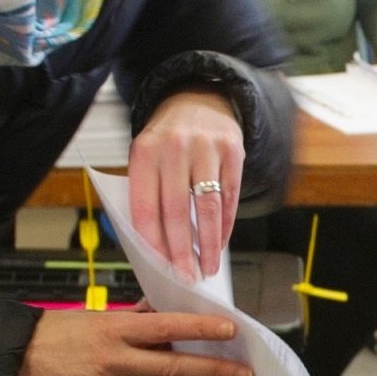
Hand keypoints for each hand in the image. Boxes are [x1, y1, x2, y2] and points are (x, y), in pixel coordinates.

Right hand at [14, 306, 255, 375]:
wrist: (4, 367)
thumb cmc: (47, 337)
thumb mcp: (88, 319)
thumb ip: (126, 321)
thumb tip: (157, 313)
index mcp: (113, 329)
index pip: (167, 327)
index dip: (201, 329)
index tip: (231, 331)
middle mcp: (115, 360)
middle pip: (175, 369)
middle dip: (214, 371)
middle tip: (244, 375)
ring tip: (96, 373)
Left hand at [124, 89, 247, 273]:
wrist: (196, 97)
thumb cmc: (166, 140)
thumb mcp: (147, 157)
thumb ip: (148, 194)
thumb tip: (158, 247)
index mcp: (144, 153)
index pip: (146, 207)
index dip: (154, 243)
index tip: (162, 268)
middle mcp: (174, 148)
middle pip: (177, 211)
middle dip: (182, 251)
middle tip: (187, 277)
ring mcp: (205, 147)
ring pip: (207, 207)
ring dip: (210, 243)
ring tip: (208, 266)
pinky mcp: (232, 149)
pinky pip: (229, 196)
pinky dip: (225, 224)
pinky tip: (221, 241)